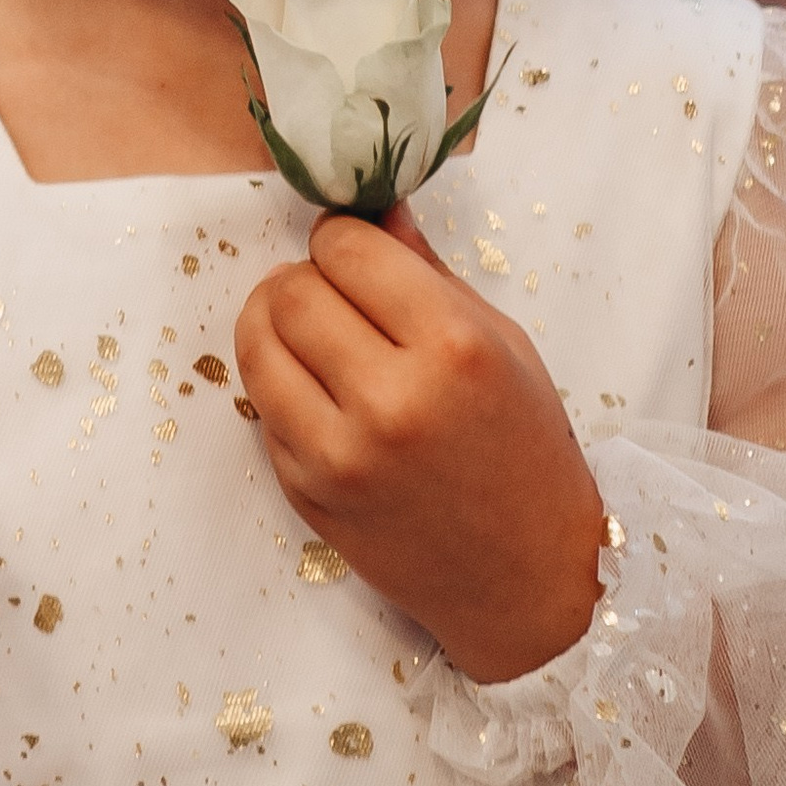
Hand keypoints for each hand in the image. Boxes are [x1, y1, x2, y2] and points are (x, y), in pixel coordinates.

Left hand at [234, 210, 605, 684]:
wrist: (529, 579)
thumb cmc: (525, 449)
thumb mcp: (502, 343)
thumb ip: (427, 271)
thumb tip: (372, 206)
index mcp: (452, 348)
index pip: (344, 249)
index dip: (343, 240)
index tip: (356, 254)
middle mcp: (390, 400)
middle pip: (290, 291)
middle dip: (307, 279)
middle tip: (335, 296)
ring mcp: (340, 455)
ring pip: (256, 344)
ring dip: (274, 324)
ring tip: (311, 333)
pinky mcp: (307, 494)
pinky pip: (262, 407)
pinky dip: (281, 389)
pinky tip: (323, 397)